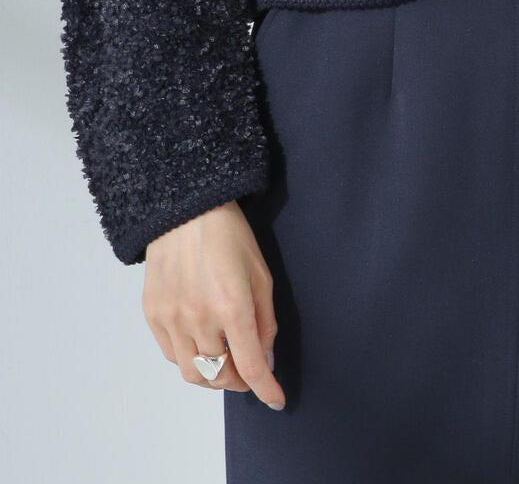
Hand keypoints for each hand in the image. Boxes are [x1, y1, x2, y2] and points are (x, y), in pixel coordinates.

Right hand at [141, 199, 285, 410]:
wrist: (186, 210)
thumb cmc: (230, 236)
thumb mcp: (261, 274)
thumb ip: (265, 321)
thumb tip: (265, 358)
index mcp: (232, 306)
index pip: (250, 366)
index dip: (266, 388)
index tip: (276, 399)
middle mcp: (198, 318)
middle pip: (219, 376)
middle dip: (239, 381)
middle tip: (249, 372)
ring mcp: (171, 318)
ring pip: (192, 373)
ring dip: (212, 376)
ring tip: (225, 361)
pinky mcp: (152, 314)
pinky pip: (171, 354)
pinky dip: (189, 358)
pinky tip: (201, 343)